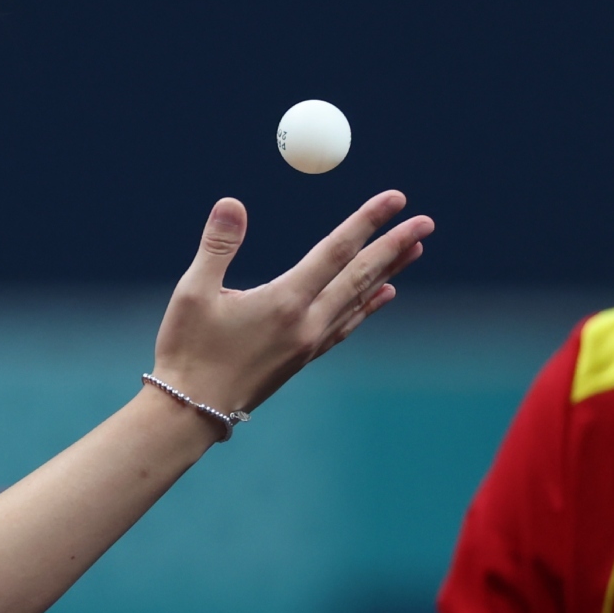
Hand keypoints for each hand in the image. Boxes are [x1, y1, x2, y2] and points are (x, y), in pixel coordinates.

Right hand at [154, 192, 430, 418]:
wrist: (190, 413)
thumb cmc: (187, 351)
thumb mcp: (193, 292)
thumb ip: (218, 245)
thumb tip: (232, 202)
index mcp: (285, 302)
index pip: (336, 250)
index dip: (368, 220)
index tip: (396, 199)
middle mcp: (306, 323)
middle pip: (360, 276)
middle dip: (394, 246)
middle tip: (426, 223)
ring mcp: (308, 344)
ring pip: (359, 300)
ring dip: (388, 272)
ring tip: (413, 252)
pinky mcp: (302, 359)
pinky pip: (346, 325)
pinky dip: (368, 306)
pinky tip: (383, 296)